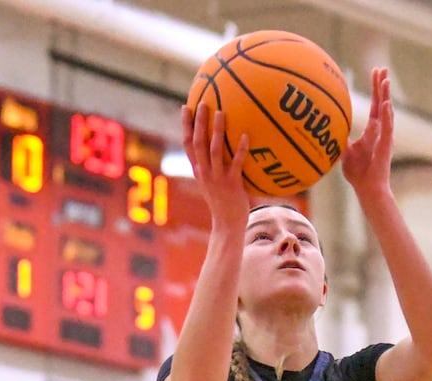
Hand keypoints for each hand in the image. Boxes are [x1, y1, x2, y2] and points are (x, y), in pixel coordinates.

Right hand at [182, 103, 249, 224]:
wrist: (227, 225)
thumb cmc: (224, 203)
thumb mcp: (214, 183)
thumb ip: (215, 167)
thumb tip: (223, 149)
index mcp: (198, 171)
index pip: (187, 144)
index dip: (186, 126)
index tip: (185, 107)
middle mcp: (204, 173)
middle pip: (198, 143)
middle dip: (198, 122)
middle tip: (202, 103)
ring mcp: (217, 178)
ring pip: (214, 150)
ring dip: (217, 130)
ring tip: (221, 112)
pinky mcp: (232, 184)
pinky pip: (236, 163)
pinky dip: (240, 149)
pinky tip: (246, 135)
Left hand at [341, 68, 392, 194]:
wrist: (367, 188)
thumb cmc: (357, 173)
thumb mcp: (344, 152)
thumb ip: (341, 139)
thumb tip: (329, 129)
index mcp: (372, 131)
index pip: (375, 105)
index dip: (375, 90)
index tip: (375, 73)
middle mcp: (381, 131)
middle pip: (383, 103)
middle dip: (382, 86)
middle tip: (382, 68)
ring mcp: (384, 137)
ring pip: (387, 112)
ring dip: (386, 96)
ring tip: (385, 81)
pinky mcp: (386, 146)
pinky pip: (387, 128)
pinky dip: (387, 116)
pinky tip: (386, 104)